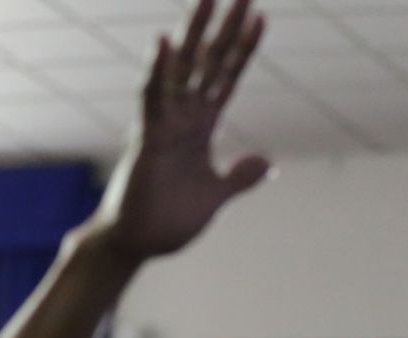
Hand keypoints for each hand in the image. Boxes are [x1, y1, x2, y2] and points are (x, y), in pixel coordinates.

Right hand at [85, 0, 268, 263]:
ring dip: (194, 33)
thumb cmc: (169, 220)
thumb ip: (240, 177)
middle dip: (224, 26)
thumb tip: (268, 163)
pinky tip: (163, 41)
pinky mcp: (148, 138)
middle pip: (208, 61)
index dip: (244, 48)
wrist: (139, 244)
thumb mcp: (217, 196)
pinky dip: (157, 70)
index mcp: (201, 126)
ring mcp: (165, 123)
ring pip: (181, 68)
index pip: (226, 77)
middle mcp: (183, 116)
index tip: (261, 16)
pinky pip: (152, 97)